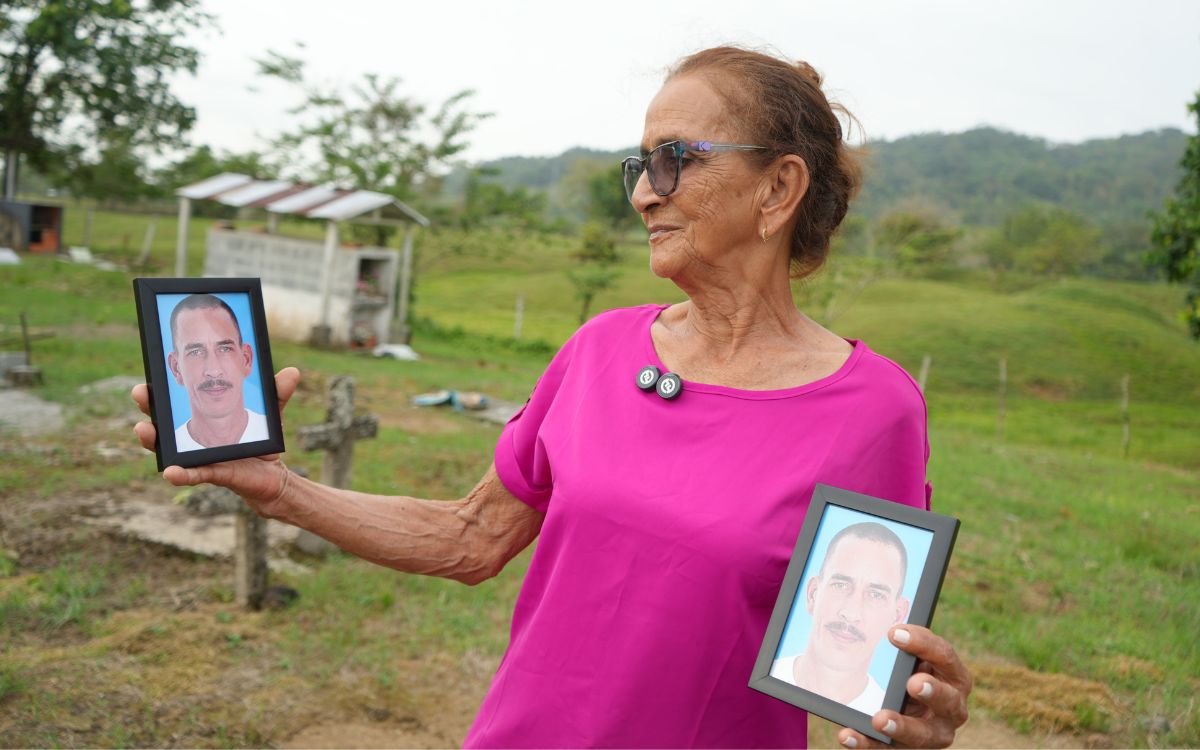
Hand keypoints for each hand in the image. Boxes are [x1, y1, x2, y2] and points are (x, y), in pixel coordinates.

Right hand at [131, 367, 301, 516]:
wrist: (274, 476)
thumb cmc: (261, 442)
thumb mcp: (271, 414)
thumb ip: (278, 394)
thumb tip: (292, 372)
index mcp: (201, 417)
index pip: (173, 402)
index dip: (159, 390)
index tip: (149, 376)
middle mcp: (192, 437)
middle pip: (161, 421)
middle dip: (148, 407)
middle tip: (141, 393)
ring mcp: (198, 457)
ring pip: (167, 449)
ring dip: (152, 440)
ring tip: (143, 429)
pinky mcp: (212, 474)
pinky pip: (193, 475)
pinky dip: (181, 475)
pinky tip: (171, 473)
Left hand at [837, 625, 971, 748]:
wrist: (910, 709)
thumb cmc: (913, 675)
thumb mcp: (915, 662)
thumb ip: (907, 653)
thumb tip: (885, 633)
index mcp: (955, 677)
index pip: (945, 656)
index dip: (923, 643)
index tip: (893, 633)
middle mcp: (953, 708)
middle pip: (947, 700)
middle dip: (931, 692)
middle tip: (913, 683)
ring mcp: (934, 734)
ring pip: (922, 735)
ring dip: (901, 727)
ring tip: (879, 720)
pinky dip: (867, 743)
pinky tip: (848, 735)